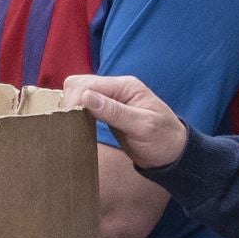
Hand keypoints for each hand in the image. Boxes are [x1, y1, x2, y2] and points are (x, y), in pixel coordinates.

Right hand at [62, 73, 187, 170]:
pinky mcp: (105, 111)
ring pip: (78, 93)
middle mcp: (116, 88)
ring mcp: (110, 99)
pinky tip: (75, 125)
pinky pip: (83, 105)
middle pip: (79, 84)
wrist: (172, 154)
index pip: (89, 83)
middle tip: (66, 123)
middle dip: (68, 101)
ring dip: (70, 106)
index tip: (67, 120)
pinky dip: (75, 113)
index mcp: (125, 86)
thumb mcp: (142, 126)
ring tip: (68, 125)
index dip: (74, 99)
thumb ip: (114, 111)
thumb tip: (85, 97)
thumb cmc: (163, 140)